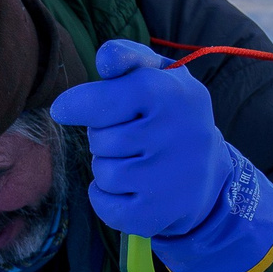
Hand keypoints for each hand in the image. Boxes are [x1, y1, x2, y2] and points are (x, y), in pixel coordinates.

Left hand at [50, 39, 272, 271]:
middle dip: (104, 137)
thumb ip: (129, 58)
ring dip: (108, 168)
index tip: (63, 109)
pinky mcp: (158, 213)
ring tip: (136, 163)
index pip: (105, 99)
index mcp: (172, 94)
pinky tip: (130, 189)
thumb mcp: (160, 77)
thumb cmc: (172, 116)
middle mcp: (175, 136)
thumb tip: (105, 59)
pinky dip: (105, 197)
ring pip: (102, 172)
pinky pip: (104, 204)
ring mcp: (168, 178)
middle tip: (131, 138)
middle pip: (99, 138)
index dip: (78, 104)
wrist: (210, 174)